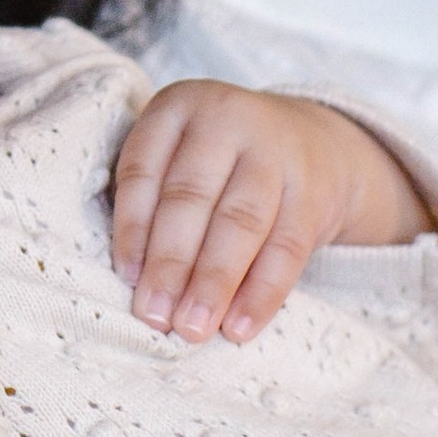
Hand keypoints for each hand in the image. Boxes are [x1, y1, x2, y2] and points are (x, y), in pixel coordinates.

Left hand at [113, 82, 432, 343]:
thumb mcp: (176, 153)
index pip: (143, 168)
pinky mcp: (312, 192)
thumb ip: (151, 201)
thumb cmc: (216, 162)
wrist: (308, 141)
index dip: (131, 227)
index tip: (125, 279)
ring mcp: (274, 153)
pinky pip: (287, 248)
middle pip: (191, 196)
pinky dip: (262, 293)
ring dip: (212, 283)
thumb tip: (134, 283)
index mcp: (177, 107)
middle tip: (154, 316)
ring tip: (192, 328)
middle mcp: (226, 120)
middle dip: (169, 263)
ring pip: (240, 222)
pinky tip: (239, 327)